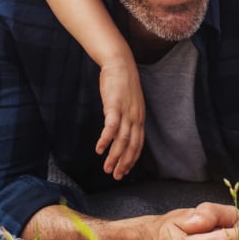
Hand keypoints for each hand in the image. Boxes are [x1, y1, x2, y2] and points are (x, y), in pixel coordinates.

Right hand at [96, 57, 144, 179]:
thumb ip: (125, 116)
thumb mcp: (127, 102)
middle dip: (124, 163)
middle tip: (116, 176)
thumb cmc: (121, 82)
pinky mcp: (114, 105)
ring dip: (114, 156)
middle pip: (132, 145)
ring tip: (107, 168)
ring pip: (122, 140)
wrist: (120, 63)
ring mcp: (126, 111)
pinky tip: (99, 149)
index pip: (138, 143)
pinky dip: (106, 140)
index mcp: (139, 117)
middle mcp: (135, 117)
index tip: (125, 170)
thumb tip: (118, 130)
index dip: (132, 159)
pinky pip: (111, 127)